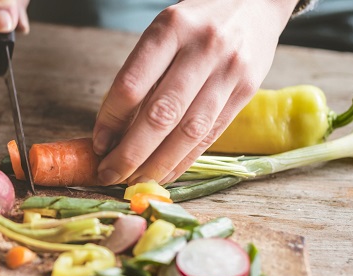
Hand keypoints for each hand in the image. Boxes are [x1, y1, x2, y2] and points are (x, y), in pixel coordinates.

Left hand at [93, 0, 298, 184]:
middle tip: (109, 174)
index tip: (98, 144)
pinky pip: (211, 135)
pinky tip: (164, 173)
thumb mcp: (164, 32)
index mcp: (170, 28)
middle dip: (130, 153)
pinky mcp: (248, 90)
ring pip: (188, 131)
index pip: (132, 84)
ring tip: (134, 181)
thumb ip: (143, 75)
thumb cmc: (197, 23)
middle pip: (160, 114)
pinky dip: (184, 160)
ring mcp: (229, 70)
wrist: (254, 3)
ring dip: (157, 164)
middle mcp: (202, 48)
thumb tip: (113, 132)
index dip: (110, 120)